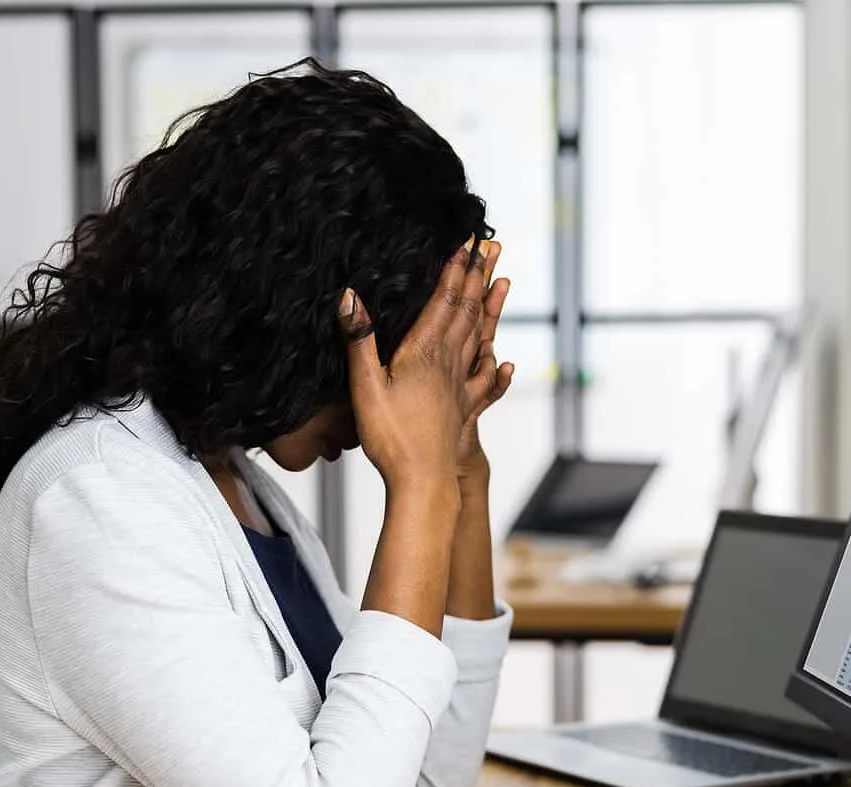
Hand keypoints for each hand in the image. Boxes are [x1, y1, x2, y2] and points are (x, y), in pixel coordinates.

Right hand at [343, 239, 497, 497]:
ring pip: (479, 337)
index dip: (456, 269)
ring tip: (502, 283)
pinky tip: (502, 360)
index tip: (468, 241)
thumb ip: (359, 340)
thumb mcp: (365, 386)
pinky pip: (484, 380)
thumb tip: (349, 296)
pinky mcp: (462, 409)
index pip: (445, 301)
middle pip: (467, 311)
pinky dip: (494, 364)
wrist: (422, 481)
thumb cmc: (390, 437)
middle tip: (491, 246)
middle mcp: (449, 364)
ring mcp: (459, 386)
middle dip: (477, 276)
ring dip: (489, 307)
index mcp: (426, 353)